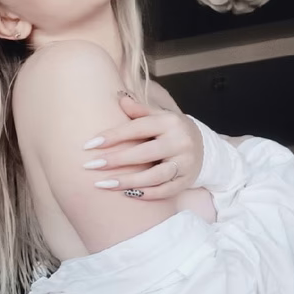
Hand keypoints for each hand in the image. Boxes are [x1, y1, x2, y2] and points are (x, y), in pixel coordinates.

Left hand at [81, 91, 203, 198]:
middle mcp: (180, 142)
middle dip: (116, 161)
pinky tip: (126, 195)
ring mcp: (185, 163)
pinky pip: (165, 191)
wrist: (203, 148)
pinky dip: (146, 194)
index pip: (138, 128)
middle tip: (90, 166)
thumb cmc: (171, 131)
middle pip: (144, 153)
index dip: (113, 136)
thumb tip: (119, 98)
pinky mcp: (186, 181)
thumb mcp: (159, 116)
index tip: (89, 145)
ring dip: (127, 182)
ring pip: (154, 176)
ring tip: (103, 184)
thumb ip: (139, 110)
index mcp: (170, 122)